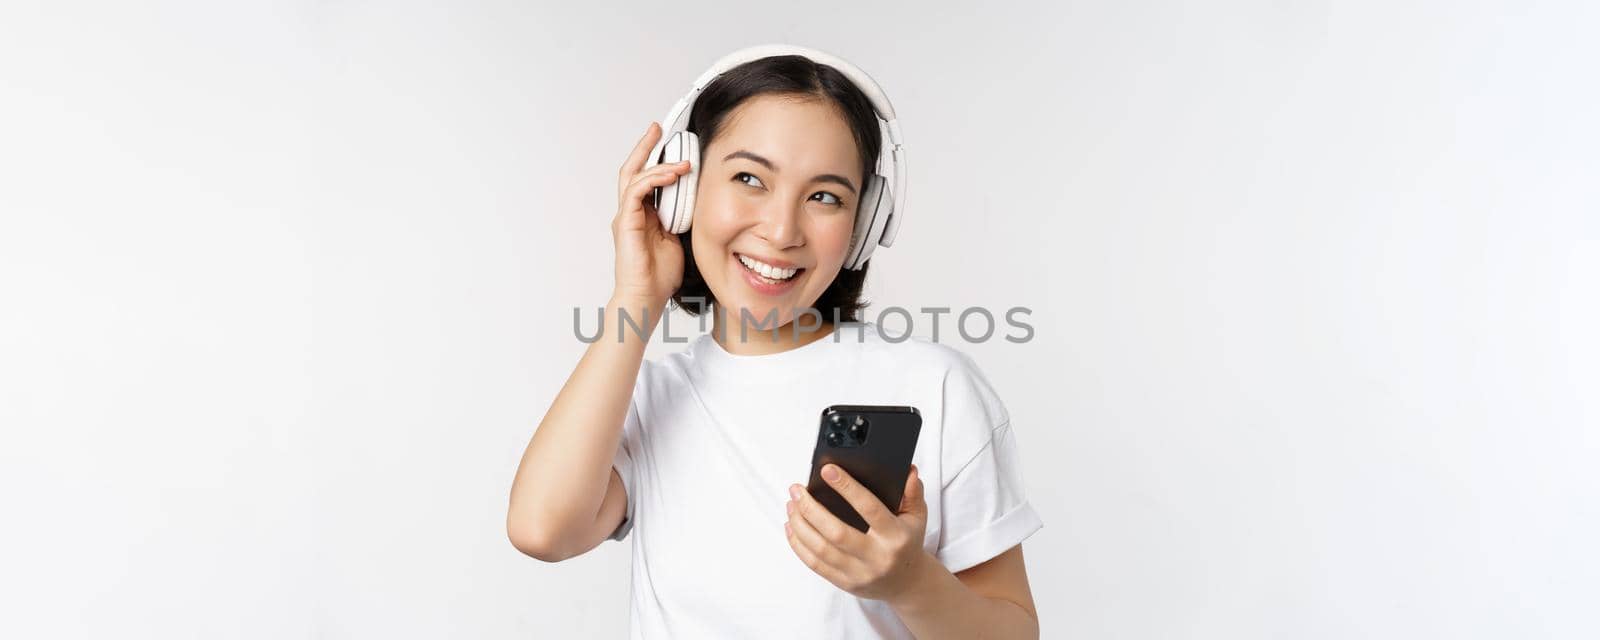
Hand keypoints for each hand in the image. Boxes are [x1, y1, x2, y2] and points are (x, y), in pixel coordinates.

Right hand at [612, 122, 691, 305]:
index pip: (645, 178)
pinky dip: (653, 180)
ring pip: (633, 176)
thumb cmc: (660, 276)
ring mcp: (626, 216)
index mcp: (642, 214)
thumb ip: (683, 216)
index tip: (668, 142)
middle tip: (658, 128)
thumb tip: (700, 199)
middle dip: (645, 147)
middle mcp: (630, 212)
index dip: (655, 158)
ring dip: (657, 163)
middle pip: (633, 169)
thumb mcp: (680, 238)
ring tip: (680, 159)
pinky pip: (636, 192)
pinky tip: (673, 175)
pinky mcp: (626, 223)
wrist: (646, 298)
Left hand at [785, 463, 929, 601]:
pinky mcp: (845, 583)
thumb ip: (913, 493)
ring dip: (800, 525)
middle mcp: (877, 557)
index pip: (869, 508)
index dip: (847, 488)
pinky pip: (815, 564)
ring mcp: (859, 573)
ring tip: (791, 505)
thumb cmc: (908, 543)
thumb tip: (909, 472)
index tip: (827, 471)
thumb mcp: (917, 517)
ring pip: (821, 549)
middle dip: (811, 508)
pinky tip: (791, 527)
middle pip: (836, 532)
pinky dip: (798, 544)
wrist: (907, 582)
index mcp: (895, 536)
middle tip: (797, 490)